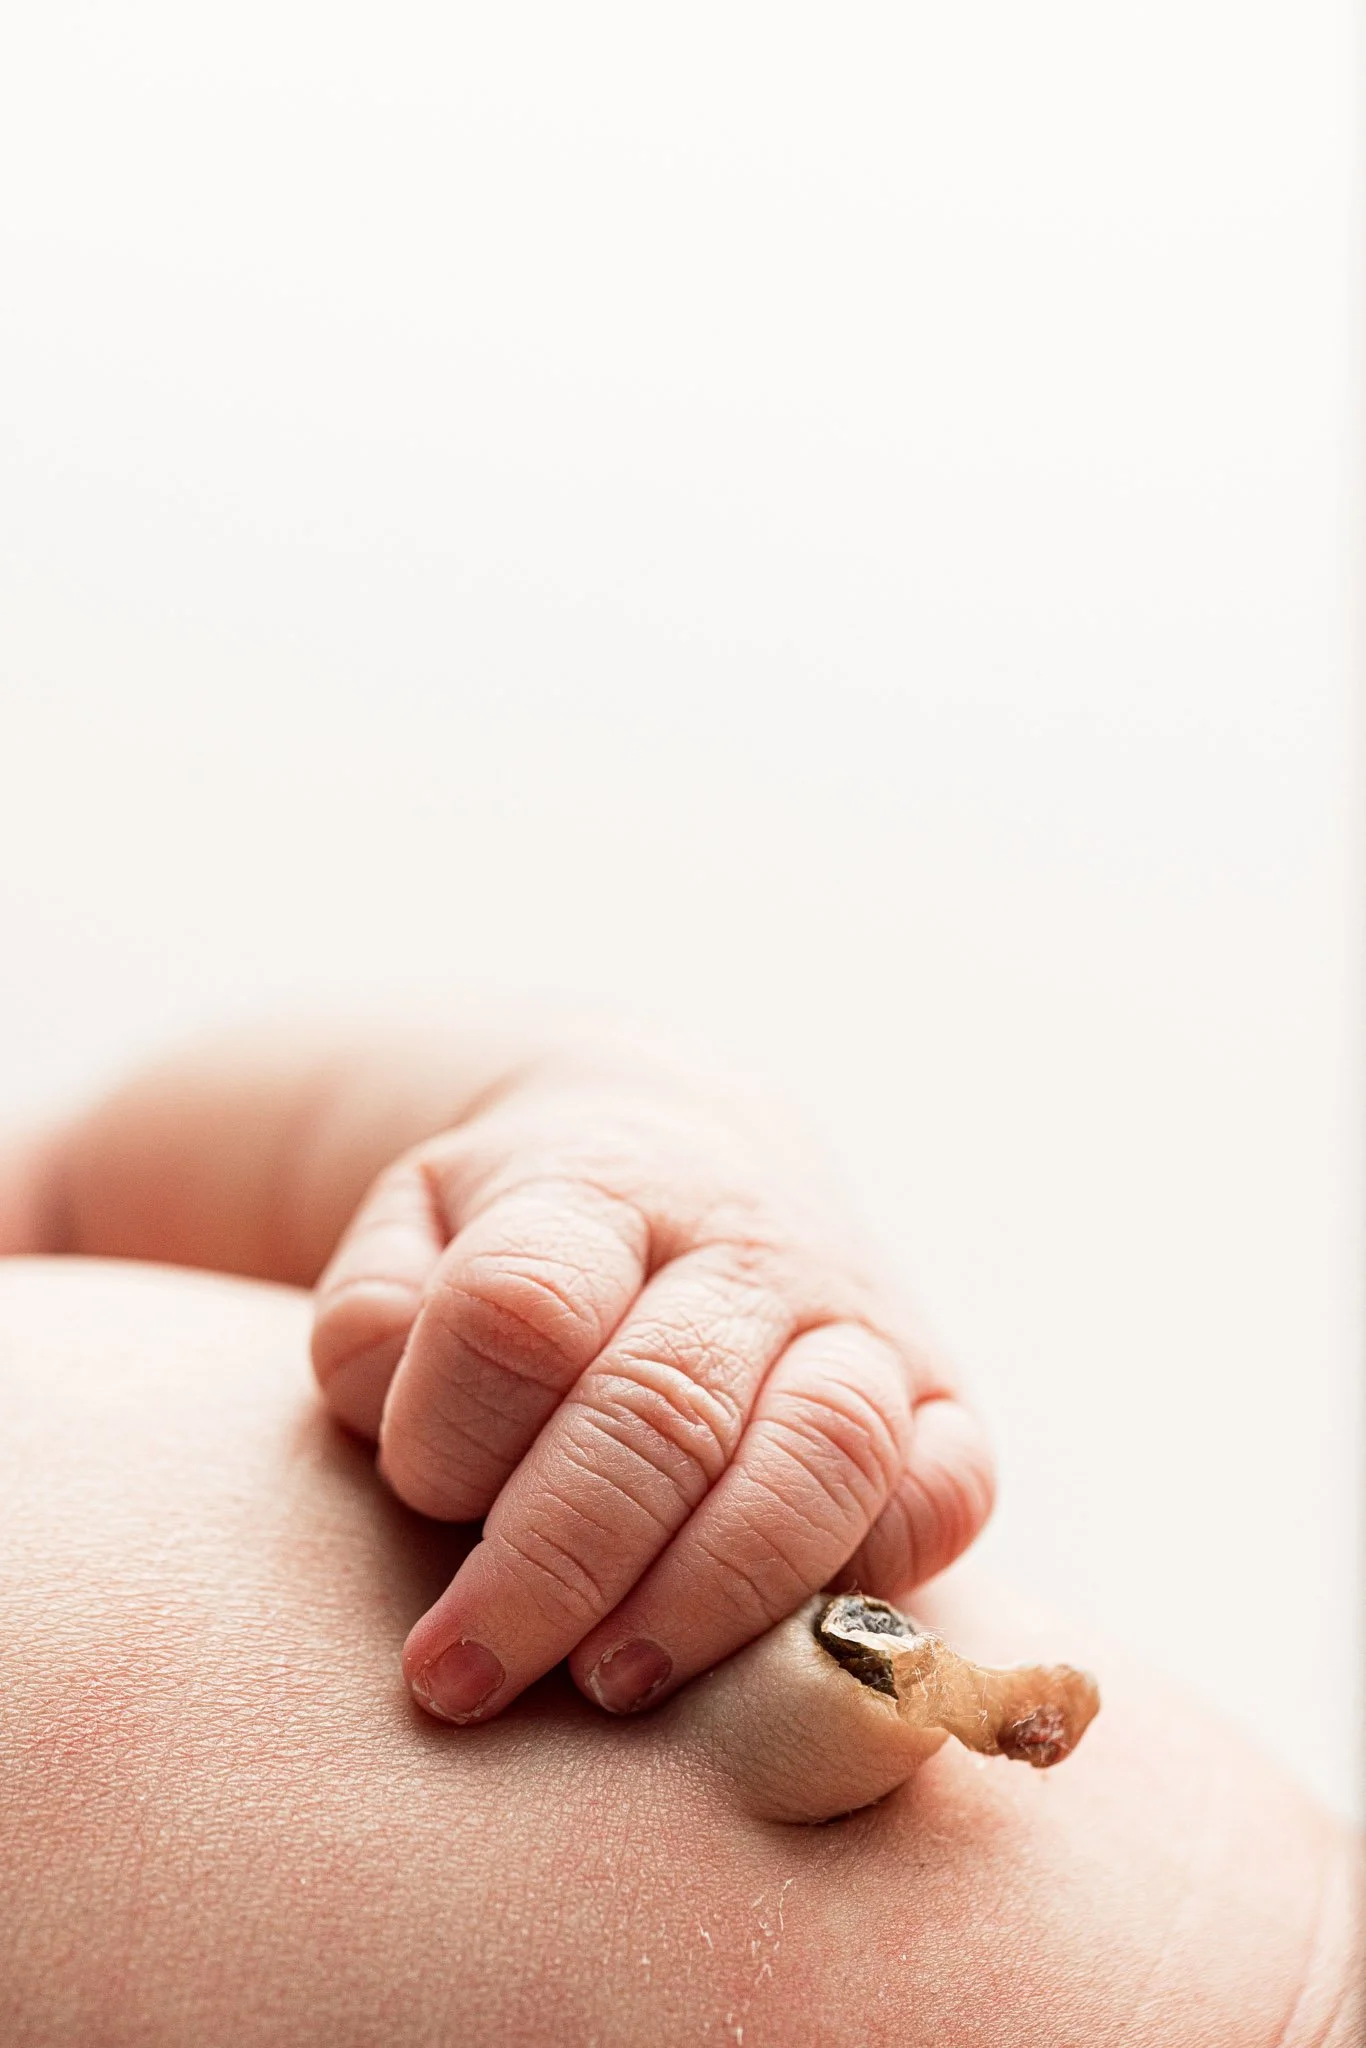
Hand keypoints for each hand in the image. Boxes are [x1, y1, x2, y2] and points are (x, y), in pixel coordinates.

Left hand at [311, 1057, 994, 1722]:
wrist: (685, 1153)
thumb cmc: (525, 1240)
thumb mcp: (416, 1233)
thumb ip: (376, 1321)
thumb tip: (394, 1412)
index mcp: (596, 1186)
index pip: (522, 1307)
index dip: (452, 1428)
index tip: (411, 1498)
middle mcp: (744, 1244)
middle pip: (665, 1403)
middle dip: (556, 1564)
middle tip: (463, 1675)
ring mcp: (857, 1315)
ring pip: (822, 1450)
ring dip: (711, 1594)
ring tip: (612, 1684)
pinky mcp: (942, 1394)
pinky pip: (943, 1498)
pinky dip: (868, 1581)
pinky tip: (768, 1645)